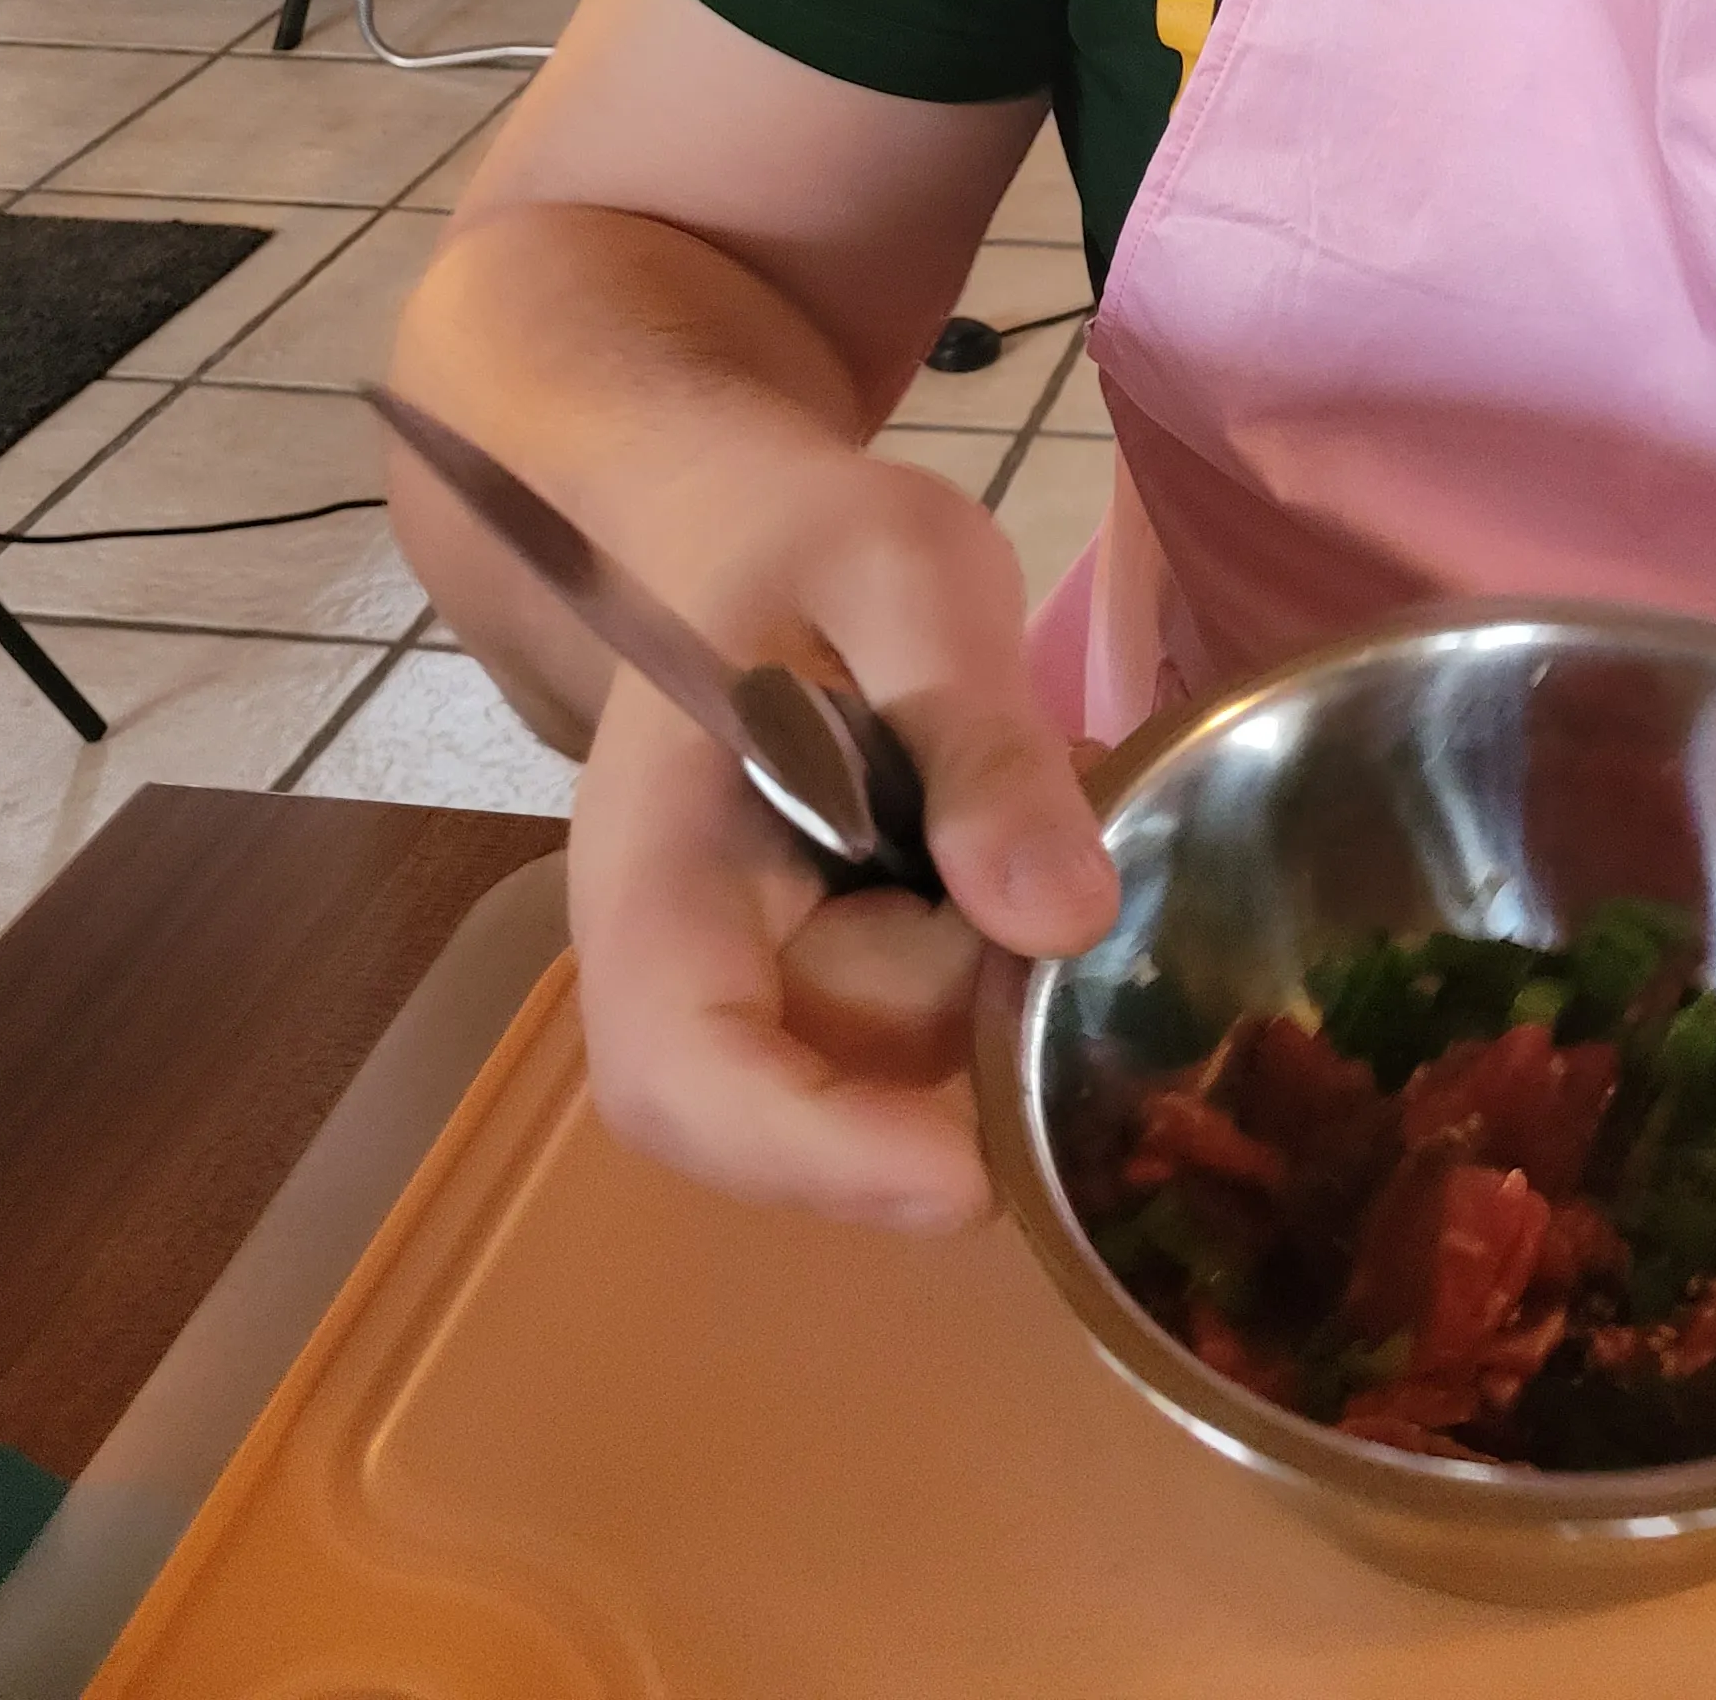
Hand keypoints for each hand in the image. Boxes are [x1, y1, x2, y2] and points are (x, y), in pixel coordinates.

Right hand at [565, 436, 1117, 1233]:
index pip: (682, 1071)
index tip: (966, 1181)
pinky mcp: (835, 984)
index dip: (815, 1152)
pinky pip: (941, 1028)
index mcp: (651, 873)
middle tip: (1053, 821)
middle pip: (840, 1075)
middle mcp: (687, 966)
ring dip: (1010, 969)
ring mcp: (761, 988)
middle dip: (980, 992)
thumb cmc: (798, 538)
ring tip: (1041, 801)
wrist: (728, 533)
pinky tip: (1032, 843)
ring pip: (914, 1063)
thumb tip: (1064, 920)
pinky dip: (1014, 960)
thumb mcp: (907, 573)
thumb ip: (975, 731)